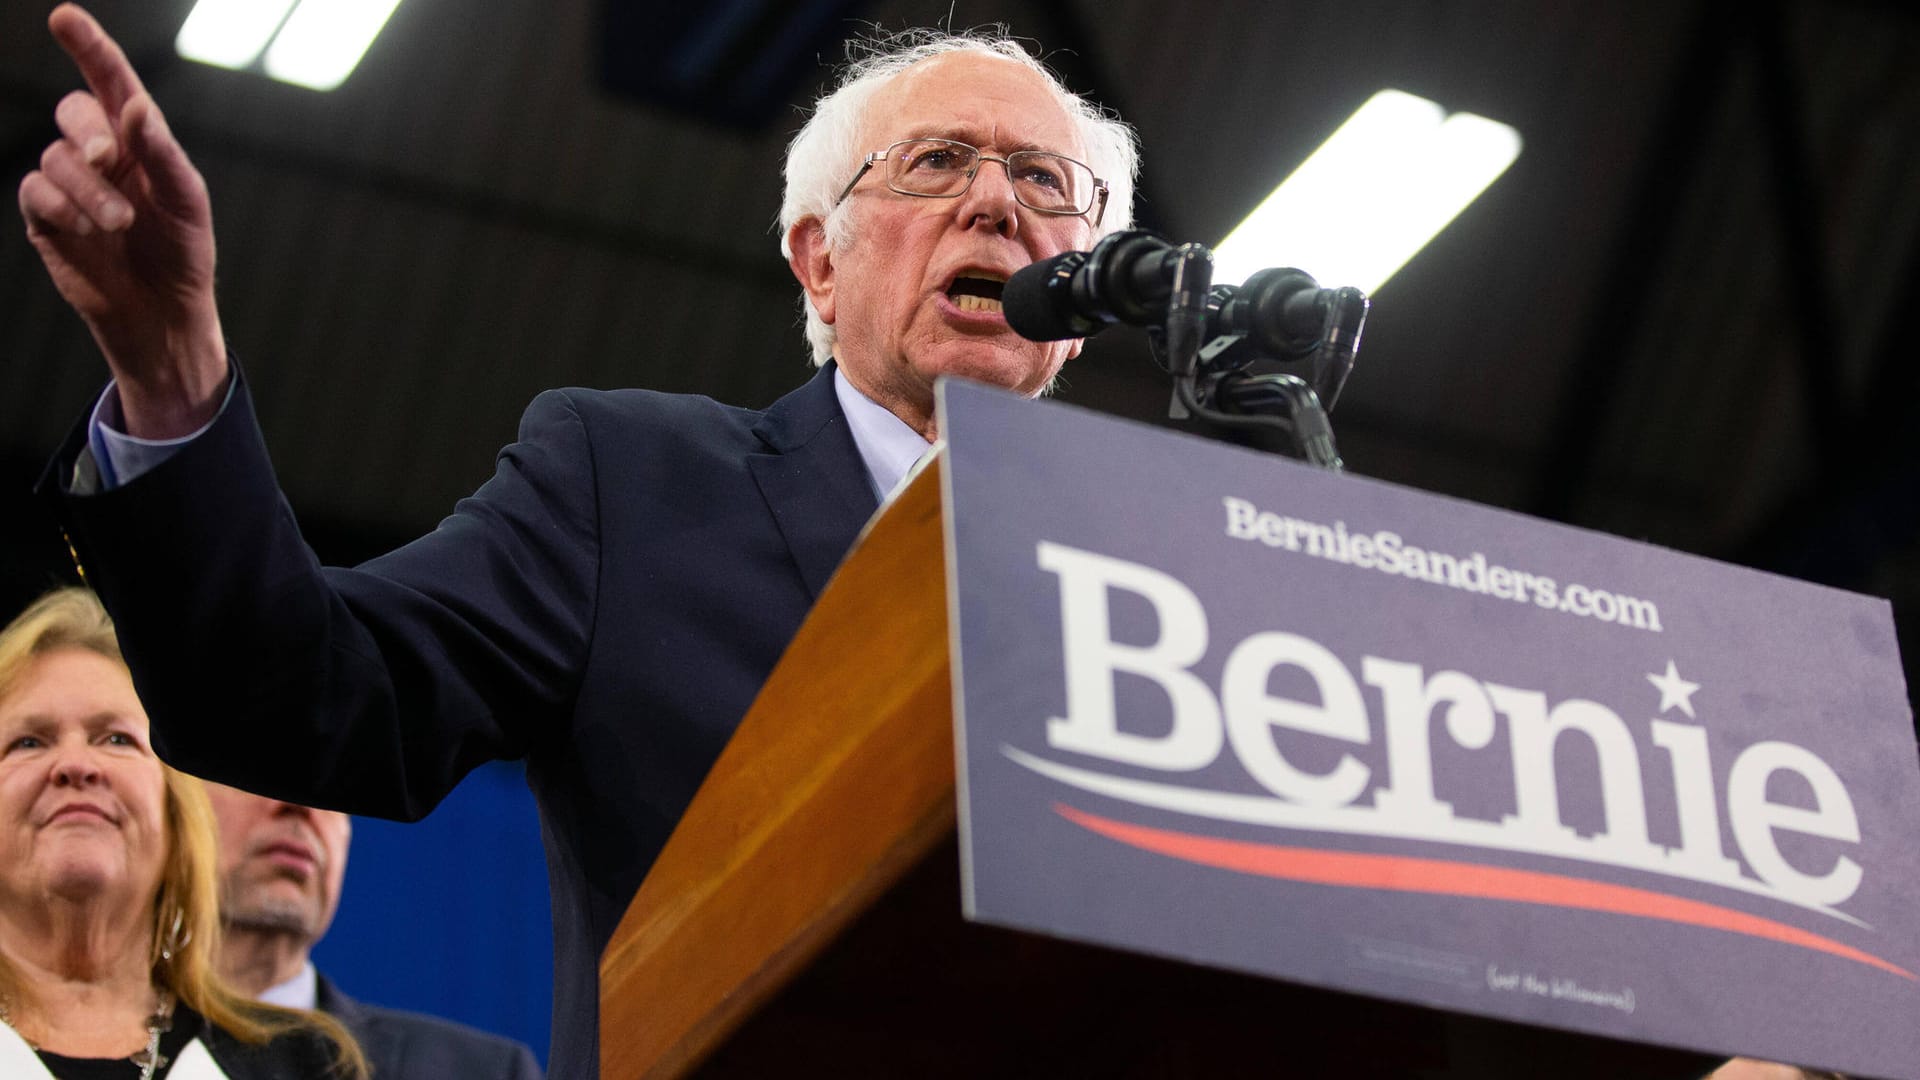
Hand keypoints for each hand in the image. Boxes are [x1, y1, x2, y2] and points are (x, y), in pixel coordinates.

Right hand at [17, 3, 227, 438]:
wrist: (162, 313)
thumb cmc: (183, 253)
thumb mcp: (186, 202)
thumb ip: (161, 153)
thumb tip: (131, 108)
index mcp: (137, 141)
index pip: (109, 81)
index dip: (88, 46)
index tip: (64, 17)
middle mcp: (99, 155)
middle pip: (72, 113)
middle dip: (87, 131)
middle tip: (108, 157)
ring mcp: (70, 185)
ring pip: (55, 157)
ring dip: (87, 188)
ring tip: (119, 222)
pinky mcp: (46, 218)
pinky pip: (36, 192)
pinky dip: (62, 207)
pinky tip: (88, 231)